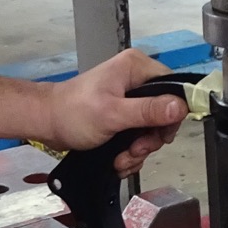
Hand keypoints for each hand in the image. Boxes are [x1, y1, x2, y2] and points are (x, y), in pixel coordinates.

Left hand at [44, 48, 188, 177]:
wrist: (47, 123)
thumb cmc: (72, 112)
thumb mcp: (113, 113)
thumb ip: (148, 111)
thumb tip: (180, 107)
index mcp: (136, 69)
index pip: (174, 88)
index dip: (173, 115)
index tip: (160, 135)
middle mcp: (136, 81)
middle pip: (165, 114)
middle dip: (150, 139)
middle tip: (135, 149)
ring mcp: (130, 99)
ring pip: (152, 130)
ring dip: (139, 150)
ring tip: (121, 157)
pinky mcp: (123, 115)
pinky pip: (139, 136)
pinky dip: (131, 152)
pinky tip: (118, 158)